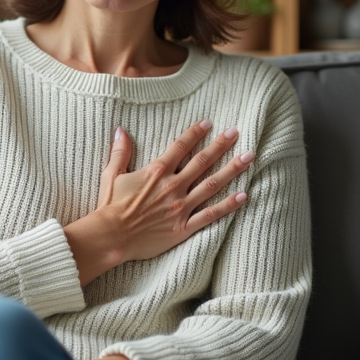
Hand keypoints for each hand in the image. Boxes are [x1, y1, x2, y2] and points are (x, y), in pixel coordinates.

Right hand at [98, 118, 254, 255]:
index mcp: (156, 172)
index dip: (195, 133)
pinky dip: (228, 205)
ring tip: (249, 158)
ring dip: (232, 169)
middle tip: (236, 133)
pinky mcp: (183, 228)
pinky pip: (210, 215)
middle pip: (202, 162)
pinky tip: (243, 195)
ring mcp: (180, 207)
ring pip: (212, 185)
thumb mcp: (112, 174)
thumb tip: (121, 130)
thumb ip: (120, 152)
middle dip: (221, 145)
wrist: (110, 236)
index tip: (209, 123)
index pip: (180, 147)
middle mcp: (172, 186)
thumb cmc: (110, 206)